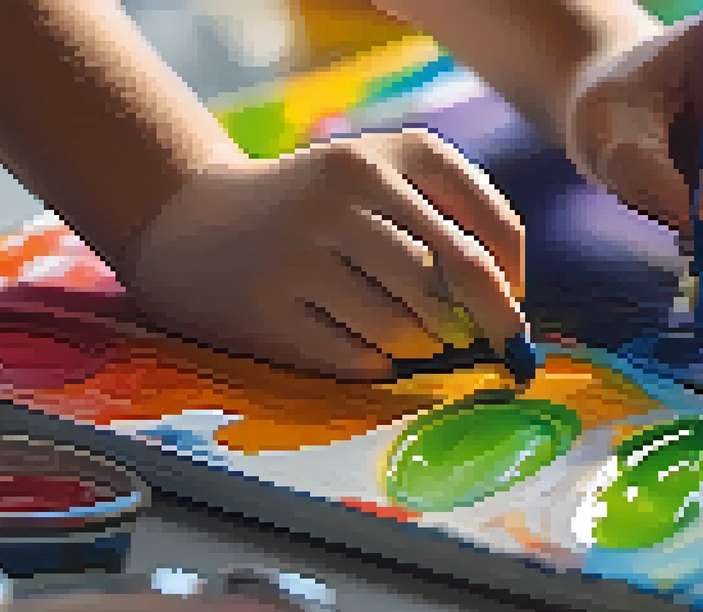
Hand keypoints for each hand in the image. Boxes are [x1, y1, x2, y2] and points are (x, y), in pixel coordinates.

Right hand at [115, 128, 526, 380]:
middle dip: (478, 324)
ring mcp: (298, 251)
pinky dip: (375, 364)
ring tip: (405, 335)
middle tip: (474, 341)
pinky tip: (360, 347)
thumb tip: (510, 301)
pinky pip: (356, 359)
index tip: (511, 307)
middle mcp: (339, 192)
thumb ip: (451, 215)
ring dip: (420, 346)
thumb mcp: (380, 176)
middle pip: (450, 282)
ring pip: (405, 327)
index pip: (486, 228)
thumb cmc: (315, 207)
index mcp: (381, 155)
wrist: (191, 221)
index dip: (511, 282)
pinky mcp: (266, 309)